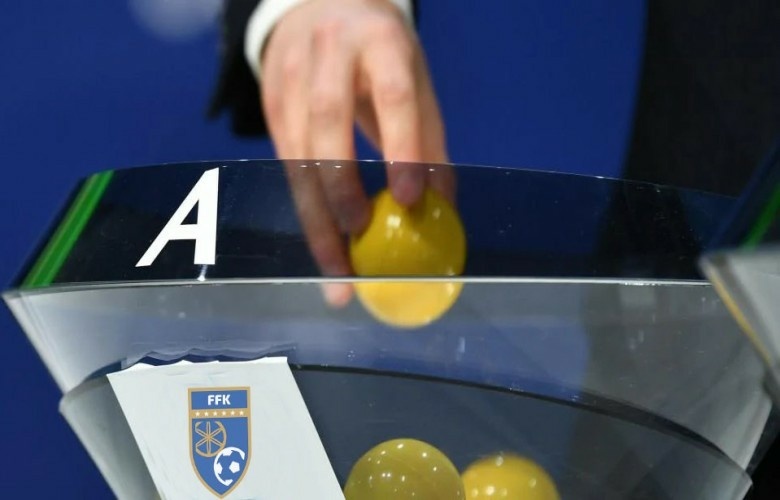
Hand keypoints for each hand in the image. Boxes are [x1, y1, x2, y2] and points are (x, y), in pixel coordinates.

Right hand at [258, 0, 453, 305]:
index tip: (410, 200)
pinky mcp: (269, 103)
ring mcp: (290, 76)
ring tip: (336, 272)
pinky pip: (285, 164)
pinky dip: (305, 207)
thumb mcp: (413, 77)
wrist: (320, 4)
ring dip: (315, 216)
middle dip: (340, 188)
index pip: (392, 97)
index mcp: (380, 42)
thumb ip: (427, 138)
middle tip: (359, 242)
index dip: (400, 149)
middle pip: (326, 125)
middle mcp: (329, 53)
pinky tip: (322, 245)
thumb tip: (443, 209)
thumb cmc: (380, 50)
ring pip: (295, 153)